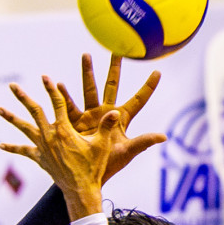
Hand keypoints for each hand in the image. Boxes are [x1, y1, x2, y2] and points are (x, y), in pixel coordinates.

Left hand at [0, 75, 119, 218]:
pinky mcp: (40, 158)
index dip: (51, 89)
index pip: (57, 103)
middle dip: (23, 97)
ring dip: (11, 117)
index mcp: (64, 130)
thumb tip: (116, 111)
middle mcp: (49, 136)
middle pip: (34, 111)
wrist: (80, 190)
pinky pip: (24, 151)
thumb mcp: (102, 145)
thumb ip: (107, 126)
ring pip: (24, 128)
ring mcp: (42, 148)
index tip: (45, 77)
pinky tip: (1, 145)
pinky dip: (13, 148)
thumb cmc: (93, 167)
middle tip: (12, 86)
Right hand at [52, 53, 166, 181]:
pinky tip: (59, 84)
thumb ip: (143, 142)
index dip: (148, 87)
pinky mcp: (76, 121)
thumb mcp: (127, 152)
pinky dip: (64, 95)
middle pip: (112, 85)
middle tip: (117, 50)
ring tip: (86, 55)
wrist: (86, 175)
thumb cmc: (109, 166)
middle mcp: (107, 112)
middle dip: (114, 68)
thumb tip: (164, 136)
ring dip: (88, 72)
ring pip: (89, 89)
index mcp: (122, 118)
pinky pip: (70, 105)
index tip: (158, 71)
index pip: (138, 100)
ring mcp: (91, 115)